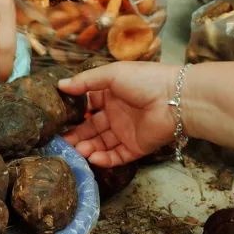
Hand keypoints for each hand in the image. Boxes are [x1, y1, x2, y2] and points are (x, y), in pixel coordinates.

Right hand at [58, 62, 179, 166]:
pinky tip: (92, 157)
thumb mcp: (111, 74)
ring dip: (88, 147)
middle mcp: (116, 114)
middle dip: (77, 135)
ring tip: (76, 150)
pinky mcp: (135, 147)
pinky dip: (104, 159)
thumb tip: (60, 85)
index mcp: (110, 94)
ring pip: (101, 144)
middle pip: (91, 128)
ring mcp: (125, 132)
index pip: (87, 106)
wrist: (175, 98)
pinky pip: (116, 156)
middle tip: (62, 142)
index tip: (58, 119)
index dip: (74, 113)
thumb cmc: (143, 80)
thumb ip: (85, 81)